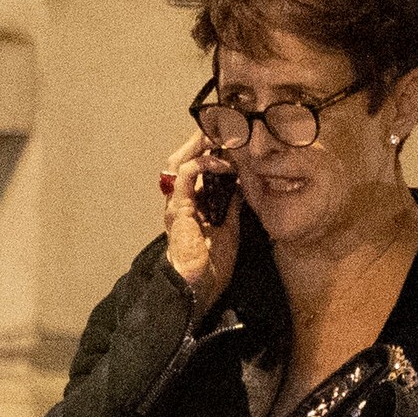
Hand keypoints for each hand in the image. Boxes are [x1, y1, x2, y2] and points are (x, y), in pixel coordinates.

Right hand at [161, 131, 239, 320]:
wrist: (198, 288)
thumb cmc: (211, 266)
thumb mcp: (229, 227)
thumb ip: (231, 205)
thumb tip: (240, 184)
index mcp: (191, 202)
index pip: (198, 165)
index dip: (214, 149)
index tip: (236, 139)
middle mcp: (180, 197)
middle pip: (186, 156)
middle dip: (206, 139)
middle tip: (229, 128)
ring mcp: (177, 201)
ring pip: (183, 158)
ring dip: (204, 144)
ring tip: (225, 136)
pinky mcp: (179, 206)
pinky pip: (187, 174)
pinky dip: (206, 163)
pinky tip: (225, 164)